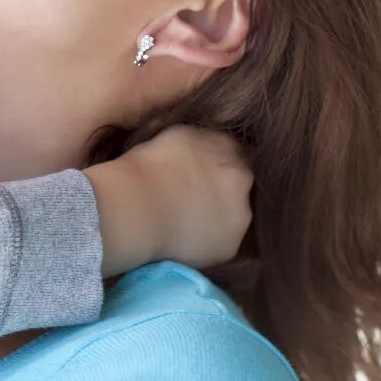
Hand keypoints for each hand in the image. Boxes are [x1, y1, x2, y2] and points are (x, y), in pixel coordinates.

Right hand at [118, 125, 253, 268]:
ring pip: (233, 214)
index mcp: (227, 145)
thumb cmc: (144, 167)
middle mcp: (243, 177)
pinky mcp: (231, 246)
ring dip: (218, 215)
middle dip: (221, 188)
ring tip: (186, 221)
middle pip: (238, 182)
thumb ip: (199, 139)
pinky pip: (222, 242)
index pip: (231, 151)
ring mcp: (241, 213)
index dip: (213, 162)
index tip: (196, 171)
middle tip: (191, 197)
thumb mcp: (174, 134)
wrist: (137, 208)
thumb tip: (200, 147)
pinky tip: (186, 240)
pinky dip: (208, 241)